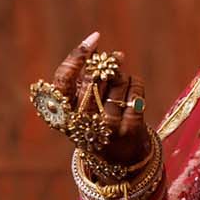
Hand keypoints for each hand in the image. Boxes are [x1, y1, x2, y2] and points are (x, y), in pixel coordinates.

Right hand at [48, 30, 149, 171]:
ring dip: (123, 76)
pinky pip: (136, 93)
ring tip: (122, 82)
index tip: (94, 39)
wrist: (117, 161)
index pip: (63, 80)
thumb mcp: (81, 106)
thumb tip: (95, 45)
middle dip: (109, 64)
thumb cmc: (95, 124)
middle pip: (95, 78)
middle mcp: (82, 122)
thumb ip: (83, 78)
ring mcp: (106, 128)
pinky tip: (134, 88)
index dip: (77, 56)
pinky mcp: (129, 131)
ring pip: (118, 82)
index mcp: (64, 115)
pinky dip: (136, 85)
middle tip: (116, 58)